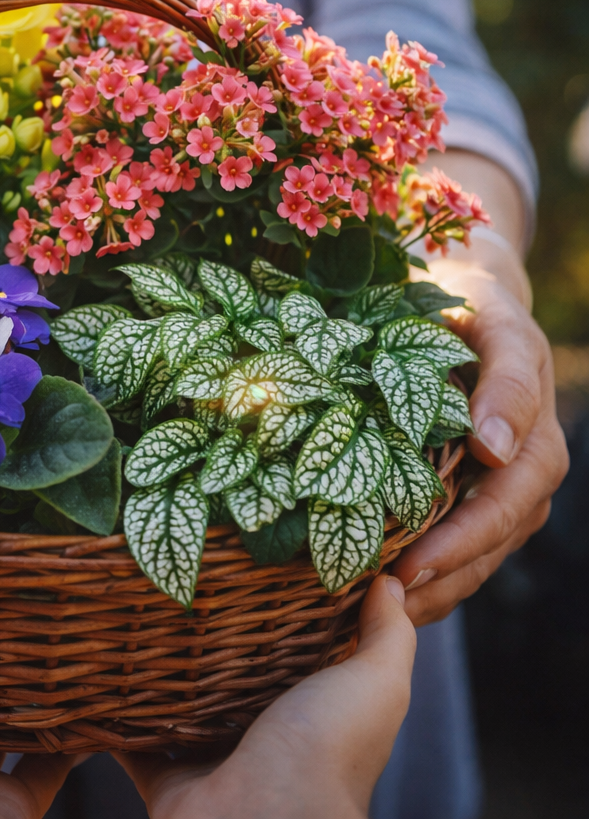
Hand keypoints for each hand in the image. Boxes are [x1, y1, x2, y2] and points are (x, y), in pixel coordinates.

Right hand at [113, 576, 415, 818]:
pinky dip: (113, 712)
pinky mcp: (166, 774)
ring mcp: (210, 755)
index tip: (254, 553)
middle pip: (230, 672)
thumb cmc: (326, 753)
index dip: (278, 607)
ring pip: (177, 700)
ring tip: (137, 609)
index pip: (291, 648)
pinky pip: (131, 737)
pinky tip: (99, 668)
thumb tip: (391, 580)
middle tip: (182, 571)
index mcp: (309, 709)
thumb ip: (389, 634)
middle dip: (210, 632)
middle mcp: (260, 732)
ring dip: (159, 667)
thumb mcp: (375, 684)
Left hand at [391, 242, 567, 624]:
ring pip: (479, 554)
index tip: (415, 565)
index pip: (505, 504)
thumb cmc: (473, 307)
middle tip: (384, 607)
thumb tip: (497, 451)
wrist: (467, 298)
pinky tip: (386, 594)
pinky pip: (461, 543)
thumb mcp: (493, 327)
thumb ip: (505, 382)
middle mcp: (526, 472)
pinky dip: (430, 573)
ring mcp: (504, 488)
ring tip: (377, 614)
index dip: (463, 539)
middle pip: (491, 542)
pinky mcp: (476, 492)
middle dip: (441, 577)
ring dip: (434, 588)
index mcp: (534, 437)